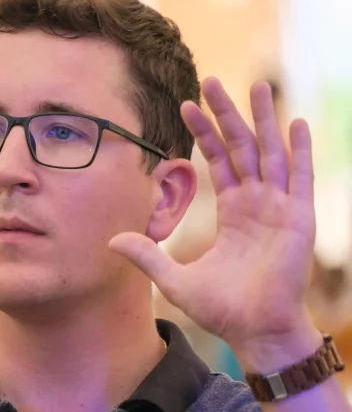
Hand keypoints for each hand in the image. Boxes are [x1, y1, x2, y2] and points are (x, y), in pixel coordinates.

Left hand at [110, 77, 319, 363]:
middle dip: (229, 113)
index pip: (218, 160)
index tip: (186, 104)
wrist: (255, 332)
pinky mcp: (299, 219)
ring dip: (265, 120)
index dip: (204, 132)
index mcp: (234, 212)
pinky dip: (300, 151)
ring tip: (258, 85)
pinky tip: (297, 123)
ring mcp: (280, 208)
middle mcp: (258, 203)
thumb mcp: (175, 278)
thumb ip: (147, 255)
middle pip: (242, 146)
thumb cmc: (223, 308)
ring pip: (271, 153)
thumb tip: (111, 240)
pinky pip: (300, 178)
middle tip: (214, 79)